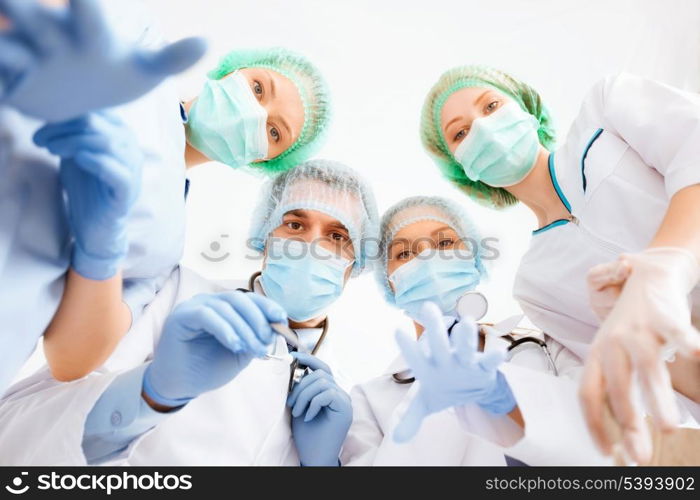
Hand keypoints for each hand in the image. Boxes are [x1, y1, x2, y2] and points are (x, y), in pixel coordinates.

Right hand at [0, 0, 205, 120]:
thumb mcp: (146, 71)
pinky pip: (4, 68)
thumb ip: (171, 58)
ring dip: (11, 42)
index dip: (85, 2)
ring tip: (18, 51)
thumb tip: (207, 40)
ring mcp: (30, 57)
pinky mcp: (14, 80)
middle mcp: (54, 36)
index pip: (87, 11)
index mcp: (89, 33)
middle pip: (34, 15)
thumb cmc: (115, 75)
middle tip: (17, 2)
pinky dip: (6, 71)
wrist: (83, 100)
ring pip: (10, 40)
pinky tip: (14, 82)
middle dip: (27, 9)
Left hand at [33, 112, 141, 279]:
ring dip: (73, 143)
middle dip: (63, 128)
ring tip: (52, 150)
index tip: (42, 130)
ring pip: (107, 143)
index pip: (95, 111)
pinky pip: (118, 172)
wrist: (94, 224)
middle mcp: (131, 147)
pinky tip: (79, 160)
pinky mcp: (128, 191)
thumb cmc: (86, 187)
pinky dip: (97, 162)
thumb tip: (51, 110)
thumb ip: (72, 132)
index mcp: (121, 133)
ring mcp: (133, 169)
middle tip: (40, 140)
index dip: (65, 115)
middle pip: (97, 124)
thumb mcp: (76, 152)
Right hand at [143, 291, 286, 407]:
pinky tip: (235, 344)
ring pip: (226, 307)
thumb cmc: (209, 367)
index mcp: (224, 307)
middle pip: (240, 300)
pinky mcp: (181, 316)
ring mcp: (194, 306)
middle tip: (266, 342)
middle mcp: (209, 302)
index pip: (249, 299)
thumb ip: (256, 337)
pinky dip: (225, 329)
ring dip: (245, 329)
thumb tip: (277, 326)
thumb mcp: (241, 352)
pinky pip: (207, 315)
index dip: (267, 307)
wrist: (182, 386)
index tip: (282, 320)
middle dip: (258, 320)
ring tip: (253, 349)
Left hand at [287, 352, 351, 465]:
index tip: (292, 356)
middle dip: (300, 387)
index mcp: (329, 390)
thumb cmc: (306, 434)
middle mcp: (340, 393)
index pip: (322, 367)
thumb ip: (301, 388)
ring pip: (322, 382)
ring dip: (304, 396)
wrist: (314, 456)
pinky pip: (328, 394)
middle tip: (291, 405)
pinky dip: (314, 404)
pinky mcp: (345, 409)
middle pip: (320, 374)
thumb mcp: (299, 405)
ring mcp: (344, 401)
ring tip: (297, 412)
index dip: (308, 359)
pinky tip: (308, 417)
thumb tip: (293, 367)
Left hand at [393, 302, 513, 442]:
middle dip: (434, 327)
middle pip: (439, 343)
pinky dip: (494, 357)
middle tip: (428, 307)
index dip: (407, 346)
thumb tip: (398, 438)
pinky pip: (490, 361)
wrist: (469, 388)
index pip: (415, 357)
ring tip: (466, 323)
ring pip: (465, 346)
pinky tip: (499, 352)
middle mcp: (445, 359)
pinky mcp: (483, 367)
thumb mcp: (426, 403)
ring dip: (466, 336)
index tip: (396, 331)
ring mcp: (465, 361)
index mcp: (428, 367)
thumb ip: (411, 417)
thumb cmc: (443, 389)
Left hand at [580, 247, 699, 463]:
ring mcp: (638, 330)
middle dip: (629, 424)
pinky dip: (687, 342)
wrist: (646, 277)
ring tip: (669, 427)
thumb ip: (616, 388)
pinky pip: (675, 331)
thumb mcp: (613, 354)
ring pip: (646, 368)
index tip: (606, 452)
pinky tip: (695, 353)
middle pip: (617, 387)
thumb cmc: (631, 326)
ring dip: (657, 399)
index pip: (588, 393)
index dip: (595, 423)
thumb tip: (622, 432)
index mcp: (596, 355)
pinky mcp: (663, 317)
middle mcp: (612, 343)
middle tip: (640, 455)